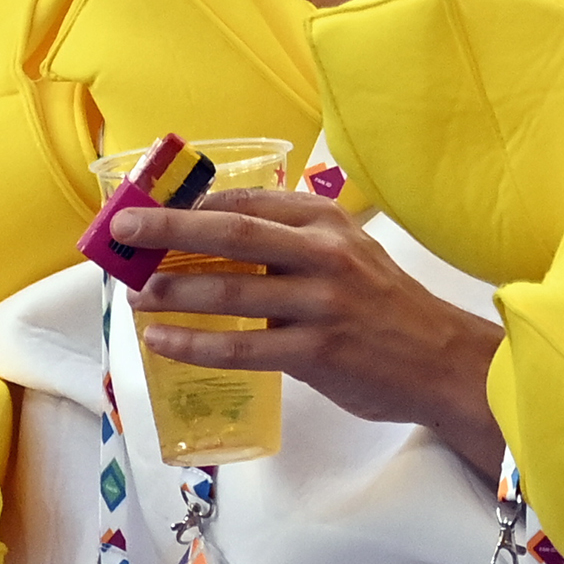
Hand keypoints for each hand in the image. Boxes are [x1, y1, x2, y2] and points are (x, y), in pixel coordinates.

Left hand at [112, 188, 506, 478]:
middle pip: (230, 233)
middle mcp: (323, 254)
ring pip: (229, 291)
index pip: (246, 203)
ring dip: (172, 291)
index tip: (150, 209)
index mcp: (326, 221)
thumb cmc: (384, 305)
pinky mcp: (316, 352)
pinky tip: (161, 340)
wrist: (441, 360)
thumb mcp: (346, 252)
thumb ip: (291, 242)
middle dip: (167, 229)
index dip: (190, 205)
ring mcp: (320, 303)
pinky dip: (194, 344)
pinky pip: (241, 347)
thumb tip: (210, 238)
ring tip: (134, 294)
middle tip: (122, 231)